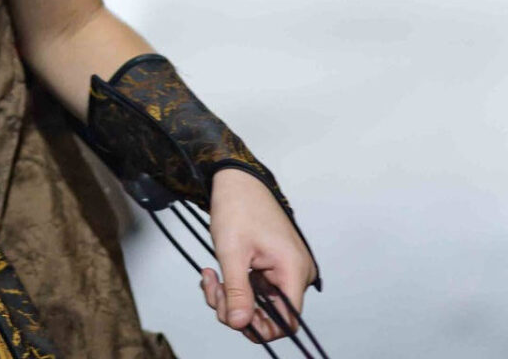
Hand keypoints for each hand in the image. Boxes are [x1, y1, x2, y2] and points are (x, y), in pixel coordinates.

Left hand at [199, 169, 314, 344]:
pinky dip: (234, 287)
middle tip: (212, 288)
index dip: (259, 326)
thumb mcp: (231, 252)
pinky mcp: (274, 267)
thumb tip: (240, 324)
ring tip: (211, 276)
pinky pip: (256, 290)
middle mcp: (296, 273)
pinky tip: (217, 274)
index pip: (286, 321)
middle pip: (269, 314)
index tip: (231, 313)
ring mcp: (286, 270)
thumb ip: (237, 291)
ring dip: (230, 297)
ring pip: (259, 303)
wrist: (237, 181)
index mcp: (293, 270)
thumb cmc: (238, 206)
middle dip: (235, 308)